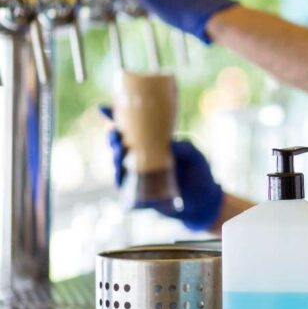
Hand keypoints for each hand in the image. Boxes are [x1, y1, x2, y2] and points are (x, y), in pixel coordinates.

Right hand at [100, 106, 224, 230]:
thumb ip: (184, 147)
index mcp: (154, 145)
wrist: (203, 200)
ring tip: (120, 150)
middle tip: (114, 133)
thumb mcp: (195, 155)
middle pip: (120, 147)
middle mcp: (142, 159)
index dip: (116, 119)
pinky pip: (125, 187)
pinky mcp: (139, 194)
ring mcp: (139, 176)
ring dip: (116, 157)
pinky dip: (120, 180)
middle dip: (114, 139)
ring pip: (119, 165)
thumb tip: (170, 144)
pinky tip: (120, 172)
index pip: (132, 130)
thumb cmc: (199, 172)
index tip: (104, 108)